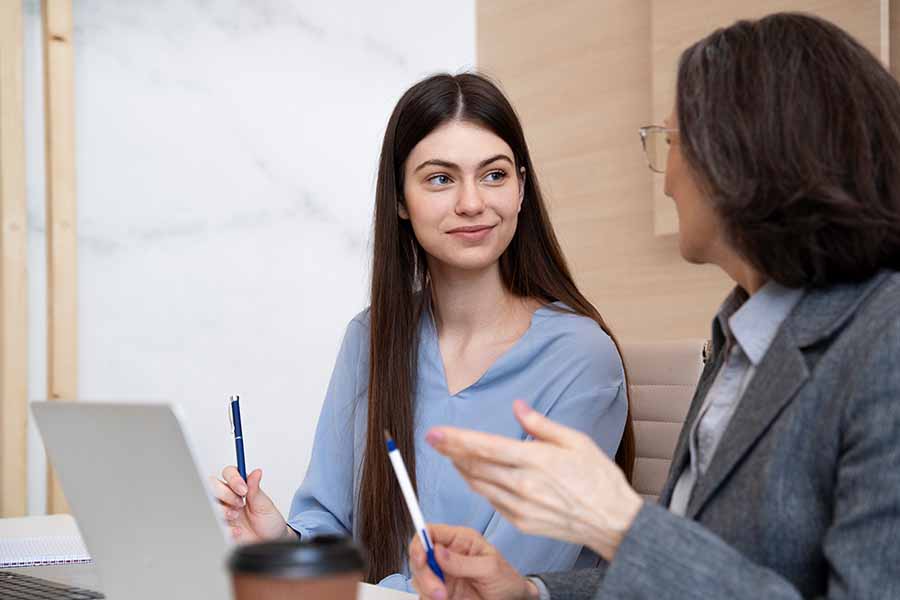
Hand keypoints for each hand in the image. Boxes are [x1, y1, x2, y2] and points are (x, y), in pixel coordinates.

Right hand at [210, 466, 292, 541]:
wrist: (269, 541)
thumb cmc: (269, 522)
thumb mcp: (264, 504)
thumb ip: (256, 489)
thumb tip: (256, 472)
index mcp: (240, 488)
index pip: (229, 473)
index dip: (233, 479)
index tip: (243, 490)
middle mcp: (229, 498)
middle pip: (214, 485)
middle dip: (226, 494)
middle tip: (240, 504)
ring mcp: (223, 511)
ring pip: (211, 503)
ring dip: (224, 510)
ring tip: (237, 517)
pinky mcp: (221, 526)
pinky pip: (214, 523)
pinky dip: (226, 527)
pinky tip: (238, 530)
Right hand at [409, 524, 537, 599]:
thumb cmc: (506, 580)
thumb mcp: (490, 568)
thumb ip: (463, 561)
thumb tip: (437, 551)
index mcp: (459, 540)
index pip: (431, 531)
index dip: (420, 541)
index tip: (421, 558)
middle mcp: (447, 555)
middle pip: (419, 556)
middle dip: (424, 573)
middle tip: (439, 591)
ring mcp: (442, 575)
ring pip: (418, 577)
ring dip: (427, 589)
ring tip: (445, 598)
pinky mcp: (440, 593)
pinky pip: (424, 594)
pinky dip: (428, 598)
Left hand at [426, 400, 642, 560]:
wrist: (614, 522)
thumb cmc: (599, 479)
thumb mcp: (576, 442)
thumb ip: (541, 425)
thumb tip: (518, 406)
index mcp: (537, 461)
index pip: (486, 447)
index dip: (457, 440)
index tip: (436, 433)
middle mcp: (524, 485)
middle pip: (475, 466)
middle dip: (451, 451)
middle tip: (434, 439)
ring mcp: (521, 507)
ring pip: (479, 485)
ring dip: (462, 469)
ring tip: (451, 454)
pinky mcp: (521, 522)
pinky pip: (491, 501)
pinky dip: (479, 486)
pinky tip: (474, 476)